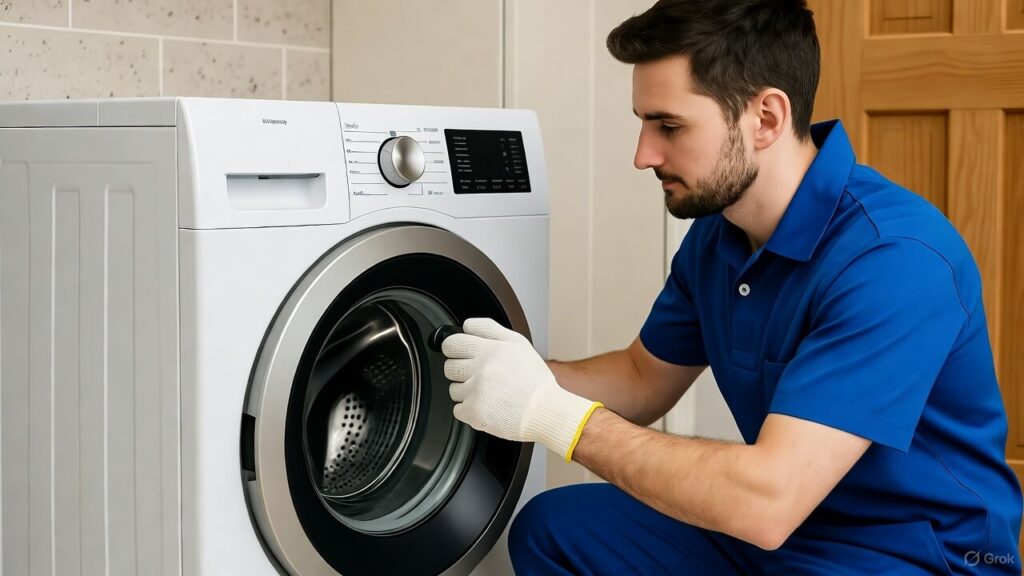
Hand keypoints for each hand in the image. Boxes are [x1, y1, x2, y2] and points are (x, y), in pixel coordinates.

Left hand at [442, 318, 602, 461]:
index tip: (460, 354)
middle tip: (482, 376)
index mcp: (490, 350)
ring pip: (454, 389)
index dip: (454, 349)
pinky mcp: (475, 413)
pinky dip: (470, 410)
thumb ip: (489, 329)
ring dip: (467, 392)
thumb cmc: (534, 380)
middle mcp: (481, 369)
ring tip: (490, 393)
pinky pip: (458, 409)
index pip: (452, 343)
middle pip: (449, 367)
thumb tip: (467, 325)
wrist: (546, 411)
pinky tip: (488, 406)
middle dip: (461, 371)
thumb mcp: (518, 343)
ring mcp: (476, 392)